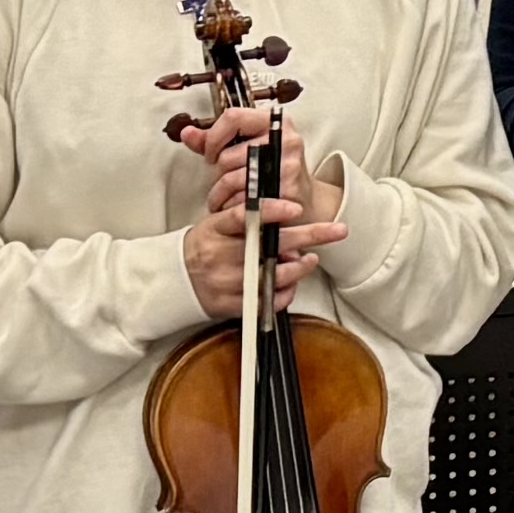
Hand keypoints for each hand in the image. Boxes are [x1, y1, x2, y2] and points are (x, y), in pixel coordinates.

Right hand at [183, 111, 347, 322]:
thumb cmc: (206, 245)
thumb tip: (284, 206)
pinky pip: (265, 302)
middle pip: (266, 246)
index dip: (269, 210)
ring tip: (311, 258)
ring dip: (298, 268)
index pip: (242, 216)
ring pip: (271, 277)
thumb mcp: (217, 222)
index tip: (295, 206)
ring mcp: (225, 283)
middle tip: (337, 229)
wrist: (176, 278)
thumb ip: (246, 214)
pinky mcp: (230, 306)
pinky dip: (284, 294)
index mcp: (215, 229)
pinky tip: (291, 284)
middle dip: (307, 236)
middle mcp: (219, 256)